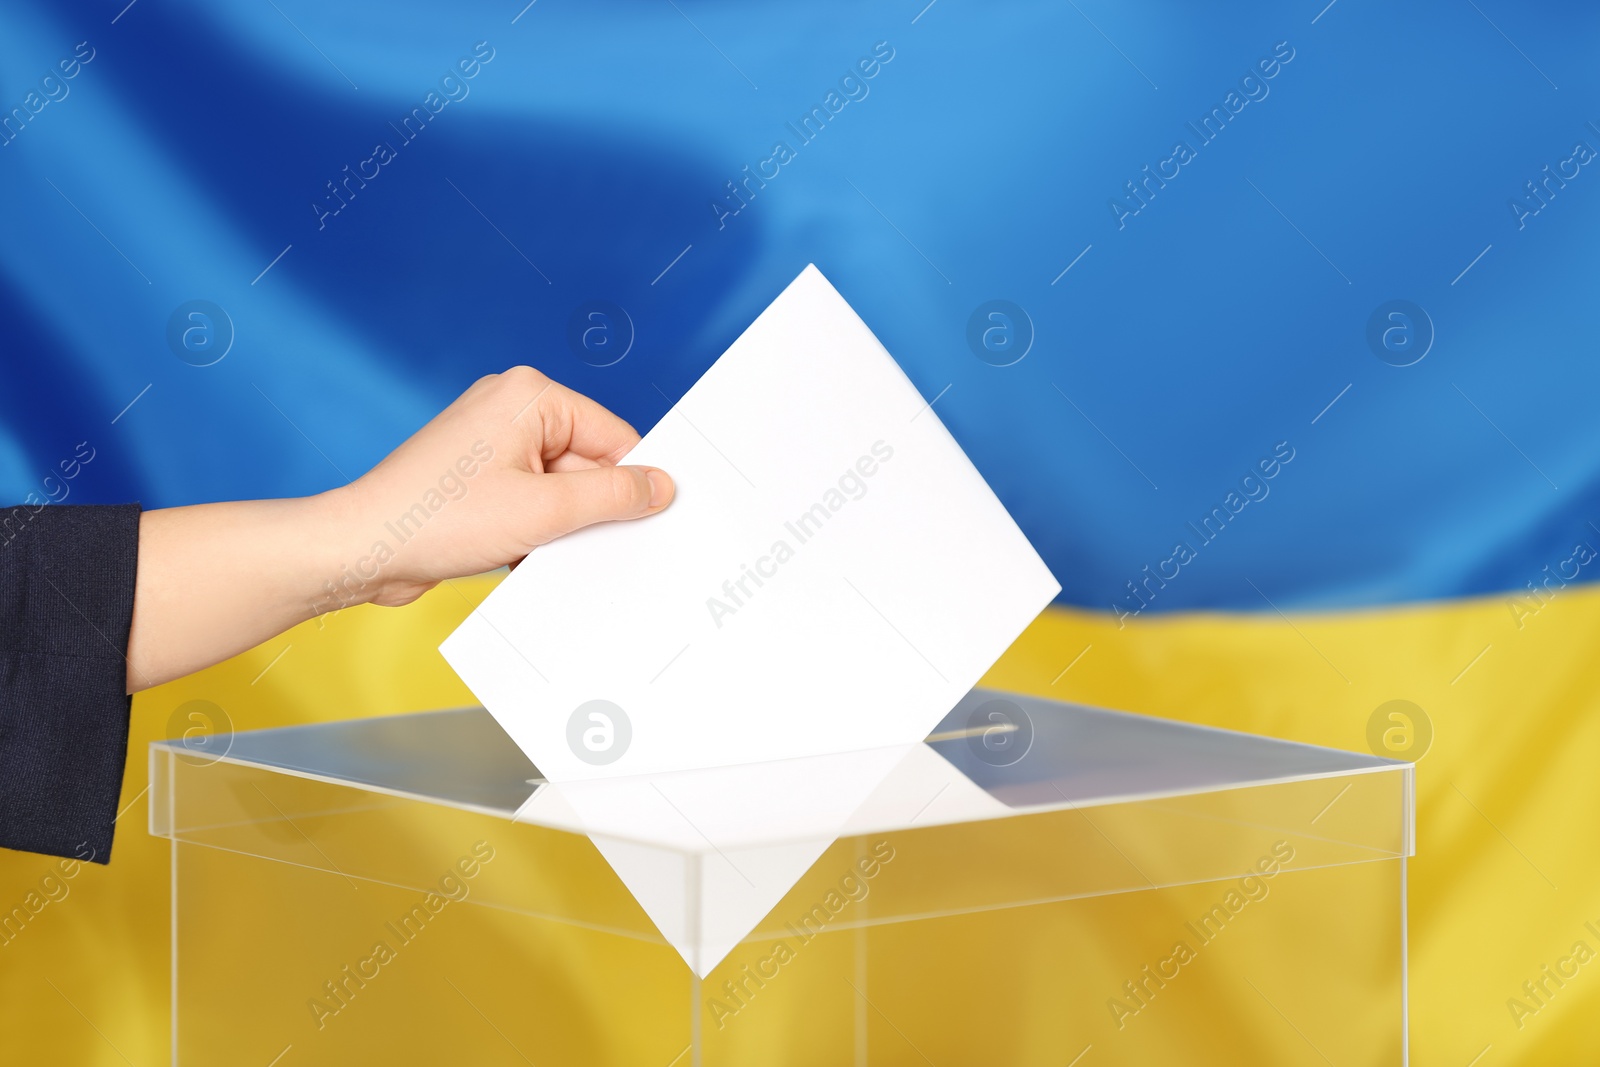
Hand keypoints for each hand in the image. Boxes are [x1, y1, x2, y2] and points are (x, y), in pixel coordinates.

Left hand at [127, 368, 673, 690]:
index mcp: (529, 396)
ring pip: (560, 490)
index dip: (633, 483)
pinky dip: (536, 533)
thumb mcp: (544, 512)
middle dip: (590, 510)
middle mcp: (511, 410)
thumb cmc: (434, 520)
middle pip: (588, 464)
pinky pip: (532, 503)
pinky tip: (522, 557)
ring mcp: (492, 446)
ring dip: (561, 527)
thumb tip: (661, 486)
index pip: (613, 436)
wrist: (362, 550)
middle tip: (585, 543)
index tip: (655, 519)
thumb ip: (613, 497)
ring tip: (540, 550)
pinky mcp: (478, 480)